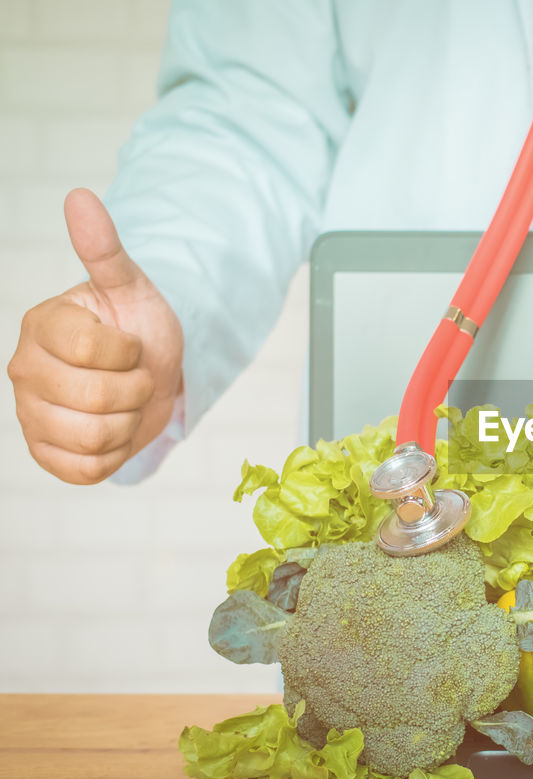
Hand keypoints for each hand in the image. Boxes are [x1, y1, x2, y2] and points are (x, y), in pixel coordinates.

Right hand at [7, 189, 183, 483]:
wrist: (152, 374)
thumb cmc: (139, 328)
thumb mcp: (131, 288)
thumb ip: (104, 249)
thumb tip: (80, 197)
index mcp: (41, 326)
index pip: (93, 350)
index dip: (129, 352)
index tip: (130, 345)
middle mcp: (23, 370)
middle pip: (98, 400)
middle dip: (136, 389)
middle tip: (134, 376)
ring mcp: (31, 416)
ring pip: (95, 438)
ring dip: (129, 422)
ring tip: (125, 402)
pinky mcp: (47, 454)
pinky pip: (87, 470)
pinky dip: (115, 455)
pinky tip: (114, 431)